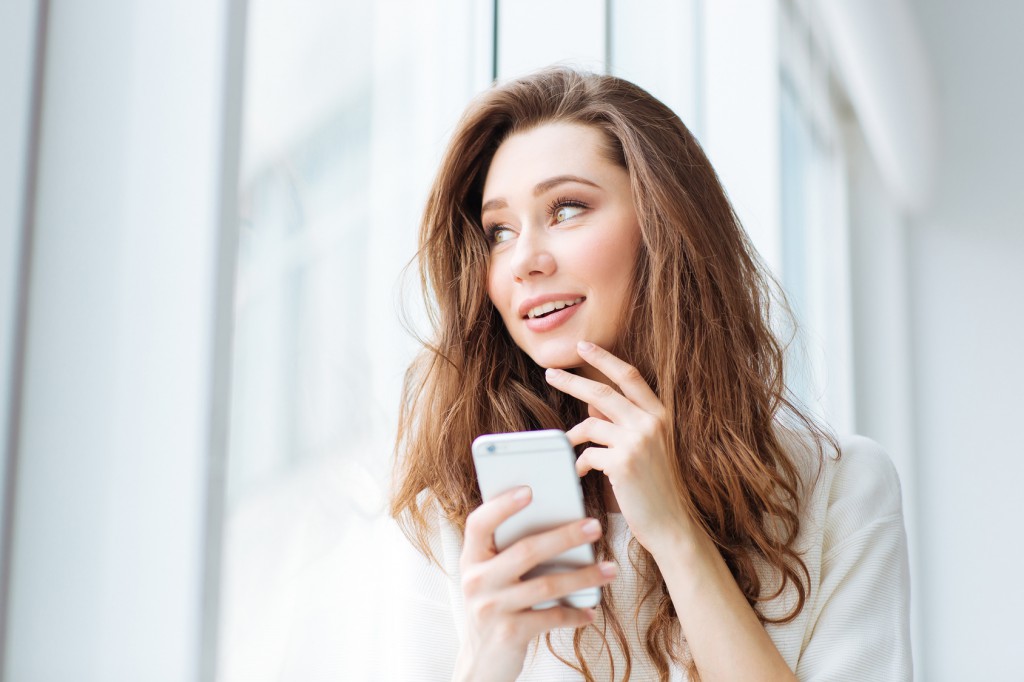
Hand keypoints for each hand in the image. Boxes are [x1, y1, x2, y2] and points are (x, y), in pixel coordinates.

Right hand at [454, 486, 616, 681]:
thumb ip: (506, 553)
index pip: (479, 523)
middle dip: (566, 536)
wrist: (480, 664)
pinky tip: (590, 611)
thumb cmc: (493, 608)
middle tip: (595, 526)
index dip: (502, 505)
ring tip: (609, 570)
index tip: (529, 490)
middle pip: (526, 550)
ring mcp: (491, 608)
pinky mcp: (509, 633)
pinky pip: (550, 617)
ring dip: (583, 576)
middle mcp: (476, 581)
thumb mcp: (489, 578)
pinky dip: (574, 613)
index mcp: (471, 559)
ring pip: (546, 584)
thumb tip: (556, 522)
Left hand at [546, 340, 692, 553]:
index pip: (629, 376)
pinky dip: (581, 463)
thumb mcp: (646, 447)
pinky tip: (584, 473)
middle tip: (550, 373)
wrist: (672, 524)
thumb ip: (623, 423)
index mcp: (659, 415)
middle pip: (602, 392)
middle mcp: (651, 423)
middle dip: (571, 382)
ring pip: (590, 424)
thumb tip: (592, 405)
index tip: (583, 346)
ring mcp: (637, 441)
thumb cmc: (656, 487)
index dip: (605, 358)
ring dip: (574, 436)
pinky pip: (587, 454)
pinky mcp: (623, 462)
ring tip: (570, 446)